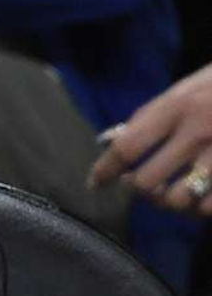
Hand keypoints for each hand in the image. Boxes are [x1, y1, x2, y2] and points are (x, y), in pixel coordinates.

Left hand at [89, 62, 211, 214]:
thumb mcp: (188, 87)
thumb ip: (154, 115)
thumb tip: (114, 140)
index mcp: (179, 107)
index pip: (127, 147)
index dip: (104, 170)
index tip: (95, 182)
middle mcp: (198, 133)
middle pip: (146, 182)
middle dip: (136, 189)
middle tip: (135, 184)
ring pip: (179, 201)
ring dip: (169, 201)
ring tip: (170, 192)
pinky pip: (211, 207)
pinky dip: (201, 208)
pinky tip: (199, 198)